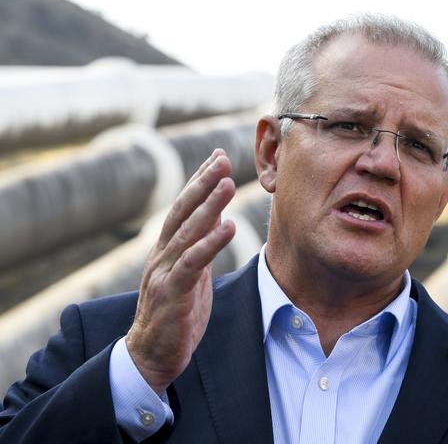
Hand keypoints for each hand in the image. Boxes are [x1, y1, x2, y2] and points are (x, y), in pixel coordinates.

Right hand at [126, 149, 235, 394]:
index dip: (199, 181)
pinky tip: (229, 226)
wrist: (151, 356)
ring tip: (227, 182)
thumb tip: (217, 216)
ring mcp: (165, 273)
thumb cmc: (174, 314)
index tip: (217, 157)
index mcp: (167, 249)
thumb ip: (200, 246)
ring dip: (209, 205)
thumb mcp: (191, 274)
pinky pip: (193, 263)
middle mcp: (162, 255)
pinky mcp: (173, 294)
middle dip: (203, 183)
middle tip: (222, 159)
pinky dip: (211, 243)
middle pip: (183, 212)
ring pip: (187, 232)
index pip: (183, 208)